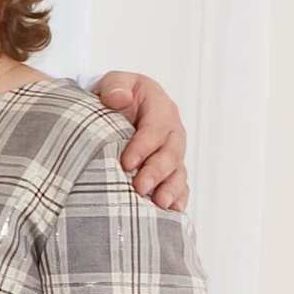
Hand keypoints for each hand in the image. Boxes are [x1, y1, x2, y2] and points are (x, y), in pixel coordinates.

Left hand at [97, 69, 187, 211]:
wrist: (117, 107)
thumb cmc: (115, 95)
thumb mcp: (113, 82)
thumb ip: (115, 86)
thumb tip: (119, 99)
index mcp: (161, 107)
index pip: (155, 129)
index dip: (143, 146)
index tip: (125, 163)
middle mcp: (172, 131)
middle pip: (170, 153)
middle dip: (156, 172)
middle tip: (140, 187)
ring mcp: (174, 151)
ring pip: (178, 171)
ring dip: (170, 189)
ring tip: (159, 204)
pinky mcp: (171, 168)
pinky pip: (180, 184)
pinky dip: (179, 197)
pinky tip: (173, 211)